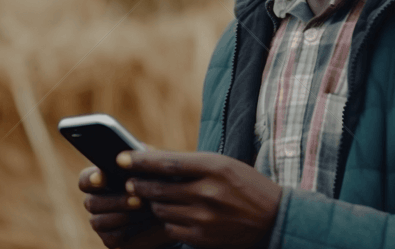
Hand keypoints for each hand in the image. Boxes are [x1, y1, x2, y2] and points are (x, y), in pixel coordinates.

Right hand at [78, 165, 175, 248]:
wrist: (171, 215)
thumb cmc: (158, 185)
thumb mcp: (154, 169)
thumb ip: (144, 158)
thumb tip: (139, 149)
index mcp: (101, 181)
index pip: (85, 180)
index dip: (90, 179)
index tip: (101, 177)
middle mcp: (96, 202)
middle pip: (91, 202)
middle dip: (115, 200)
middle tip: (138, 198)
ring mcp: (101, 222)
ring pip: (99, 221)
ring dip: (124, 214)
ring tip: (147, 208)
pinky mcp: (110, 240)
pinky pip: (112, 237)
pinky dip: (130, 229)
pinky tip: (146, 222)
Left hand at [117, 150, 281, 248]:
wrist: (273, 218)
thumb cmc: (244, 185)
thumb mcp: (222, 165)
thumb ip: (191, 164)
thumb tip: (153, 159)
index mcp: (213, 167)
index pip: (167, 163)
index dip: (141, 161)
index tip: (121, 158)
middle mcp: (208, 192)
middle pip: (158, 188)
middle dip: (138, 184)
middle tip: (128, 180)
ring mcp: (204, 217)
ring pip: (161, 208)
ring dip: (152, 202)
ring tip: (148, 196)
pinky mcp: (202, 237)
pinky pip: (170, 228)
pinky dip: (166, 220)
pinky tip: (170, 213)